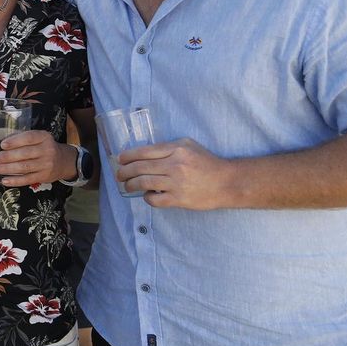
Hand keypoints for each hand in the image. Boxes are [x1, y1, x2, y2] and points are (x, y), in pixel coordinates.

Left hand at [0, 131, 75, 186]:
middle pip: (25, 154)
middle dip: (8, 157)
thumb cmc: (43, 147)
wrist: (63, 161)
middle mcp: (47, 150)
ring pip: (25, 167)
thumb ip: (16, 136)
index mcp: (44, 137)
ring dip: (8, 169)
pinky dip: (15, 181)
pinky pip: (27, 179)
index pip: (29, 138)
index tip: (2, 145)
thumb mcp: (35, 138)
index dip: (15, 141)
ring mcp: (46, 164)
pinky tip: (4, 180)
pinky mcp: (44, 176)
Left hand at [115, 138, 236, 209]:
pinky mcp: (179, 199)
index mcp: (176, 149)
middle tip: (119, 175)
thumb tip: (144, 153)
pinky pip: (154, 199)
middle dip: (124, 172)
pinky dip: (146, 197)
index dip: (128, 156)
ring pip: (143, 183)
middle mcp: (175, 165)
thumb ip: (168, 147)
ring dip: (130, 185)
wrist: (227, 182)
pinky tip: (147, 195)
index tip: (120, 159)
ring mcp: (176, 183)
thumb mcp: (189, 146)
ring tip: (127, 186)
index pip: (144, 152)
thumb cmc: (207, 162)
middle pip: (140, 168)